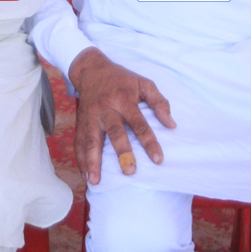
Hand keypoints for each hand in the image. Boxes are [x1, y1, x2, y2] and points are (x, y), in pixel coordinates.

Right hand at [69, 47, 175, 185]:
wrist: (91, 70)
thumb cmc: (122, 79)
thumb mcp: (143, 83)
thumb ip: (159, 102)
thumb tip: (171, 124)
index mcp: (124, 100)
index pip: (139, 123)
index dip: (149, 141)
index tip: (158, 159)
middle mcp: (106, 110)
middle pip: (114, 132)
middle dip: (122, 152)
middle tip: (129, 171)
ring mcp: (91, 117)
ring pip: (91, 140)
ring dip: (92, 161)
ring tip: (94, 181)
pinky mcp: (81, 123)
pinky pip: (79, 142)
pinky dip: (80, 160)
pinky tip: (85, 175)